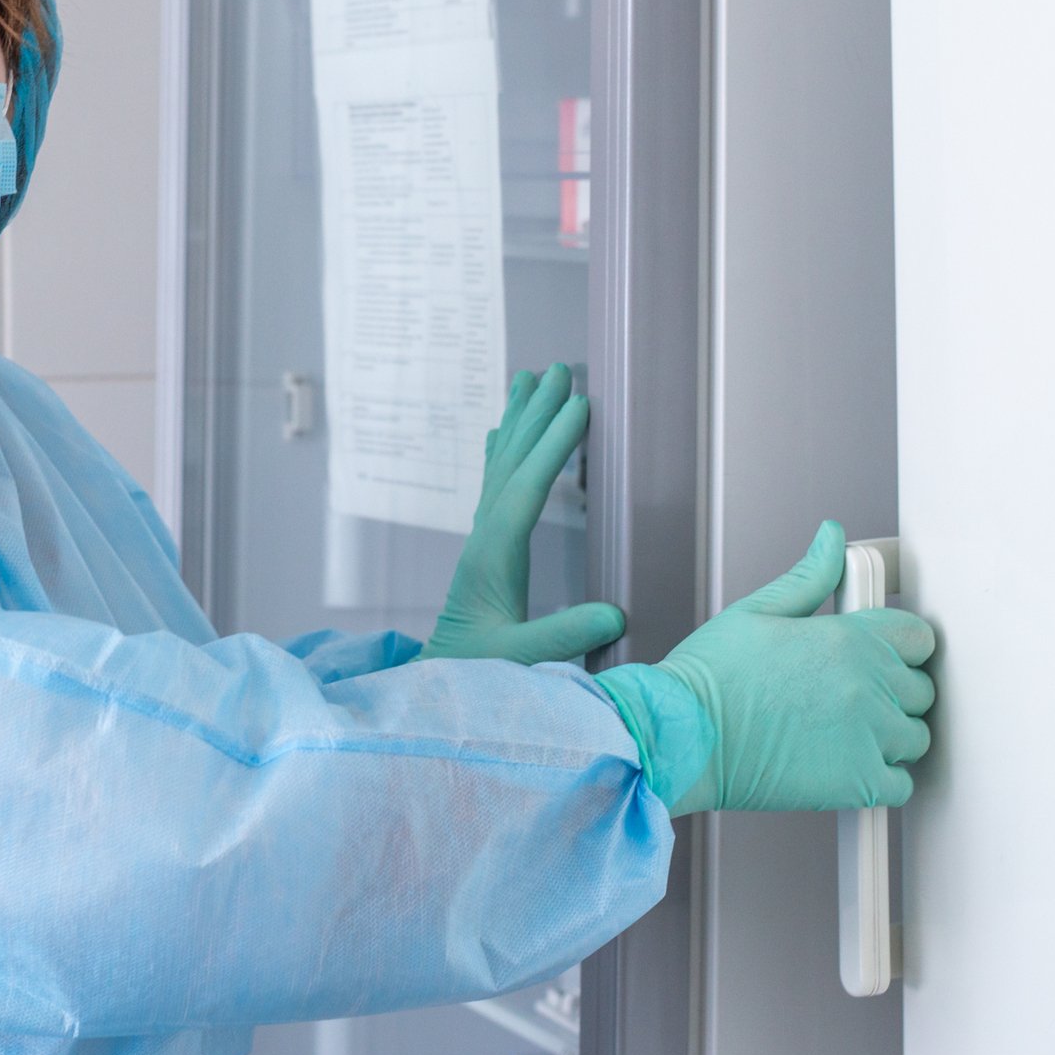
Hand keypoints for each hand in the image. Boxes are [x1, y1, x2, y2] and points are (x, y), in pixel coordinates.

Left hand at [417, 363, 626, 664]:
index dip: (555, 445)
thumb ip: (562, 636)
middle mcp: (484, 537)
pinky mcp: (483, 548)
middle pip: (511, 460)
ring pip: (501, 464)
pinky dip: (503, 450)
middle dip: (537, 413)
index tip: (580, 405)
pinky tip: (501, 432)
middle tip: (559, 368)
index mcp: (495, 556)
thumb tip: (616, 612)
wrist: (438, 686)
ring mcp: (481, 539)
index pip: (528, 488)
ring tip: (529, 377)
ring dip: (518, 420)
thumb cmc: (478, 676)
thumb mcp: (521, 661)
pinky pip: (495, 483)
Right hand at [595, 521, 935, 813]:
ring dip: (891, 735)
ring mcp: (868, 737)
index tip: (885, 654)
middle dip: (895, 690)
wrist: (682, 736)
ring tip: (846, 731)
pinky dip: (883, 778)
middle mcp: (867, 685)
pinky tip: (848, 763)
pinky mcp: (858, 783)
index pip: (919, 637)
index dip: (902, 645)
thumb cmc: (709, 679)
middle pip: (921, 688)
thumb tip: (832, 540)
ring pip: (915, 736)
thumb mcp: (755, 611)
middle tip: (852, 694)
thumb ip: (809, 576)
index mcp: (848, 638)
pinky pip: (901, 784)